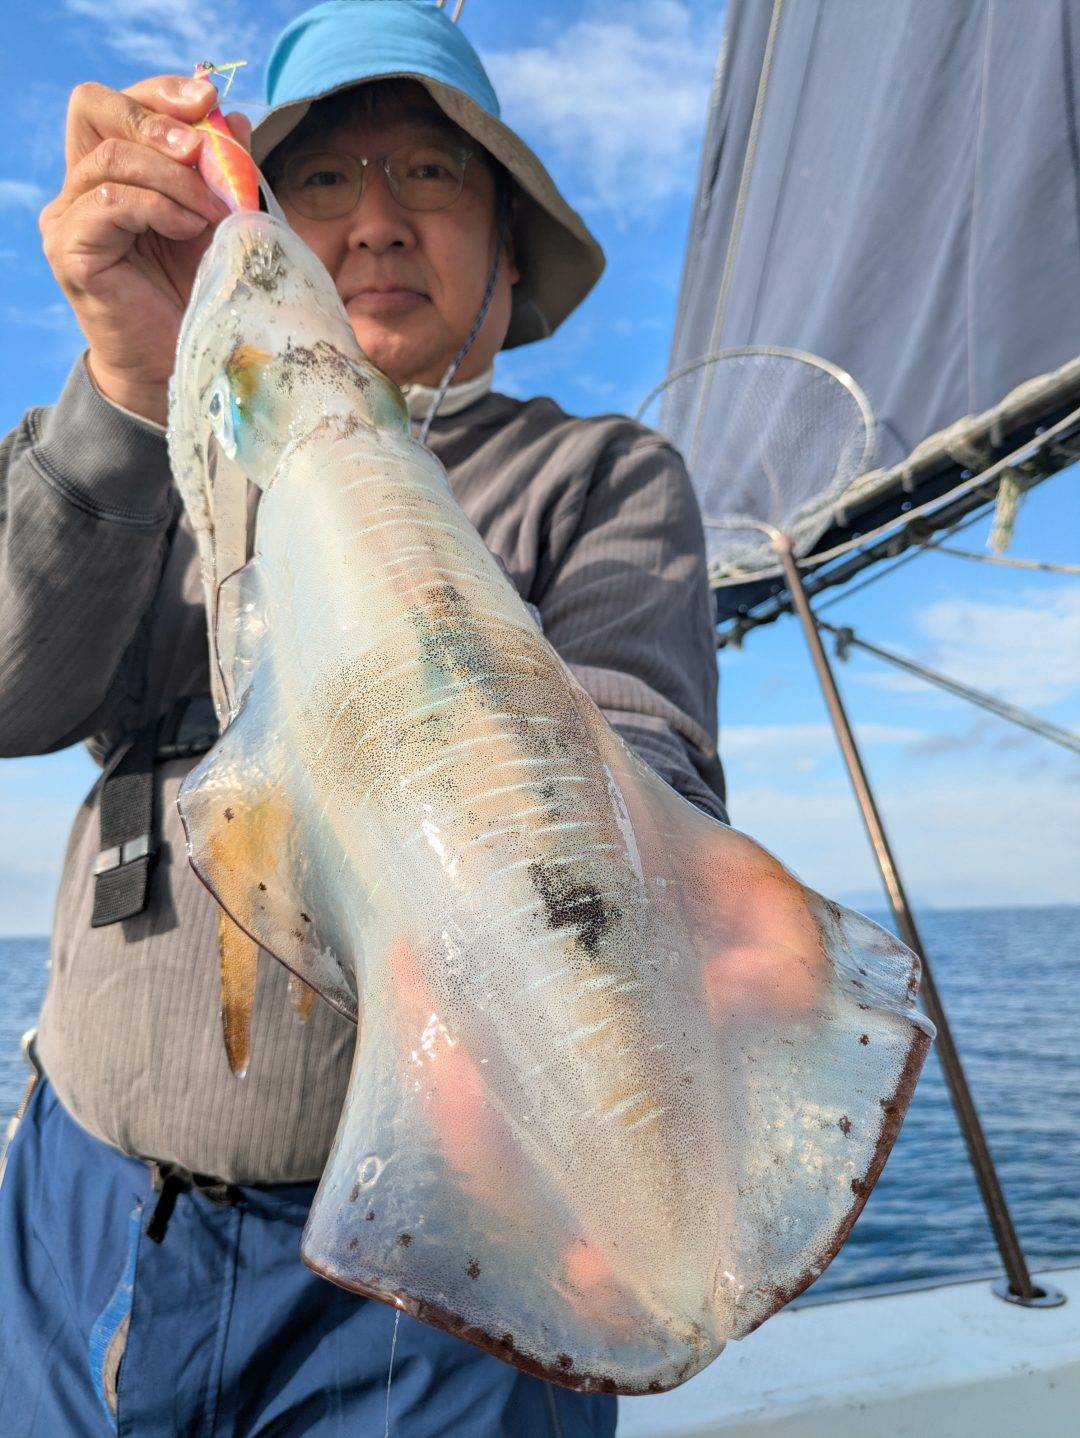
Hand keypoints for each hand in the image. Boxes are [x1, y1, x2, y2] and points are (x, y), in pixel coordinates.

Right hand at [39, 75, 252, 425]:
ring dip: (172, 175)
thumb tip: (235, 117)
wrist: (181, 363)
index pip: (118, 103)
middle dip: (152, 115)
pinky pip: (108, 202)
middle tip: (201, 145)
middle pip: (92, 108)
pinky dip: (157, 206)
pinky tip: (189, 227)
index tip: (210, 101)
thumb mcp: (218, 220)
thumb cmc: (199, 293)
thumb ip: (221, 171)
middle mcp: (80, 186)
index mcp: (112, 170)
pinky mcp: (70, 251)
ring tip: (213, 210)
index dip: (160, 92)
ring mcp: (67, 217)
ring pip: (110, 157)